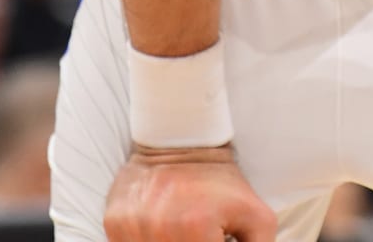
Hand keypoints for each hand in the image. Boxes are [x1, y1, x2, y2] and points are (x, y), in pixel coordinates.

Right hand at [104, 144, 275, 241]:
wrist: (182, 140)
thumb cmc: (222, 183)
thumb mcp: (257, 218)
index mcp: (195, 229)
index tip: (215, 239)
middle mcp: (159, 229)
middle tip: (198, 233)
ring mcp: (132, 226)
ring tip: (182, 231)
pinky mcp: (114, 222)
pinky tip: (161, 230)